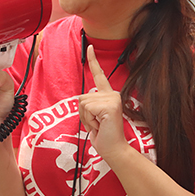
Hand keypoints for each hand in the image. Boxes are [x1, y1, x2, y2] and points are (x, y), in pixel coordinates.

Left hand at [78, 45, 128, 159]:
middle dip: (84, 114)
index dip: (93, 61)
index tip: (90, 47)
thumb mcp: (93, 117)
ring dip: (86, 119)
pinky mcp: (110, 105)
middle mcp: (112, 94)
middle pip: (82, 97)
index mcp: (109, 95)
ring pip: (83, 103)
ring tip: (99, 126)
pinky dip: (89, 120)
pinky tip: (100, 125)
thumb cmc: (103, 135)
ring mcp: (112, 99)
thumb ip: (89, 105)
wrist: (114, 149)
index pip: (99, 75)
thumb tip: (80, 99)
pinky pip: (87, 109)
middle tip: (97, 124)